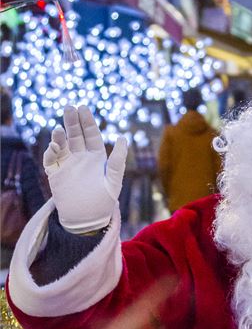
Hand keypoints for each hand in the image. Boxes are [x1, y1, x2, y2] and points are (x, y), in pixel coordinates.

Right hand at [43, 106, 127, 233]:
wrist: (88, 220)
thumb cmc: (104, 201)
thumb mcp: (114, 180)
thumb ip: (117, 160)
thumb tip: (124, 137)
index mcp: (97, 157)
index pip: (91, 134)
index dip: (87, 121)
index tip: (82, 108)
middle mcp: (81, 158)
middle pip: (75, 135)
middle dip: (72, 122)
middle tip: (68, 108)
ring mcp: (67, 165)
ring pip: (62, 145)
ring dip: (60, 136)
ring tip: (59, 129)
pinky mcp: (55, 175)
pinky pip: (51, 160)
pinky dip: (50, 152)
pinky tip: (54, 147)